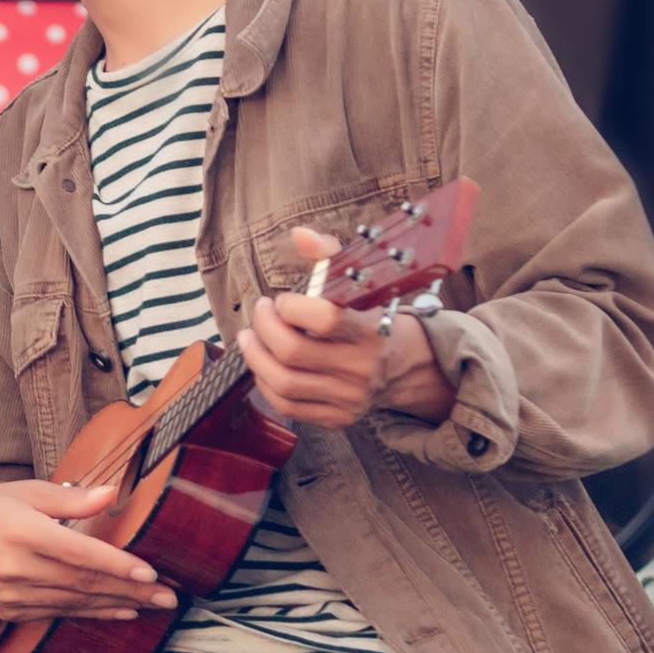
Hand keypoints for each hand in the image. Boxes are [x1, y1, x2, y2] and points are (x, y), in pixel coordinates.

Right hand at [0, 481, 180, 623]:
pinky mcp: (12, 612)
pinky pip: (60, 614)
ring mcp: (13, 594)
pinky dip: (93, 614)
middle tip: (170, 596)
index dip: (115, 564)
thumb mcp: (19, 493)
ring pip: (76, 602)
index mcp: (19, 530)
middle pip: (84, 582)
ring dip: (119, 605)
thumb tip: (112, 494)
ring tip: (155, 606)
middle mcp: (16, 567)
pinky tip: (120, 613)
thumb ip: (67, 498)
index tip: (149, 571)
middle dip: (131, 590)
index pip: (76, 552)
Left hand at [238, 227, 456, 429]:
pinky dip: (265, 384)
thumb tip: (300, 235)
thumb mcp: (356, 284)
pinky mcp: (339, 417)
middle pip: (292, 352)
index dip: (290, 307)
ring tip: (251, 338)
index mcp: (369, 330)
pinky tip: (263, 365)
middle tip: (259, 314)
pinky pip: (288, 406)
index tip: (281, 300)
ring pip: (284, 382)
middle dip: (263, 329)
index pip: (323, 319)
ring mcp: (350, 397)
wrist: (402, 365)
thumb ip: (327, 256)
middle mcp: (362, 367)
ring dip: (255, 358)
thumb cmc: (367, 318)